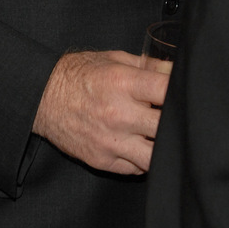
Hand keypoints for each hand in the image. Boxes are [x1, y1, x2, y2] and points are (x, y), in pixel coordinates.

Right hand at [32, 49, 169, 174]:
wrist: (42, 97)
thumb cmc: (78, 74)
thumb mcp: (114, 59)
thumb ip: (148, 65)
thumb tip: (175, 70)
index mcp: (122, 83)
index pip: (166, 90)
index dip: (181, 92)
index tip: (186, 93)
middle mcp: (118, 114)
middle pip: (165, 126)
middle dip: (176, 122)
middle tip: (177, 117)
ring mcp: (110, 141)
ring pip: (155, 157)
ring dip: (162, 147)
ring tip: (159, 137)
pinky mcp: (102, 161)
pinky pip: (136, 168)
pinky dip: (143, 159)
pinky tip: (141, 145)